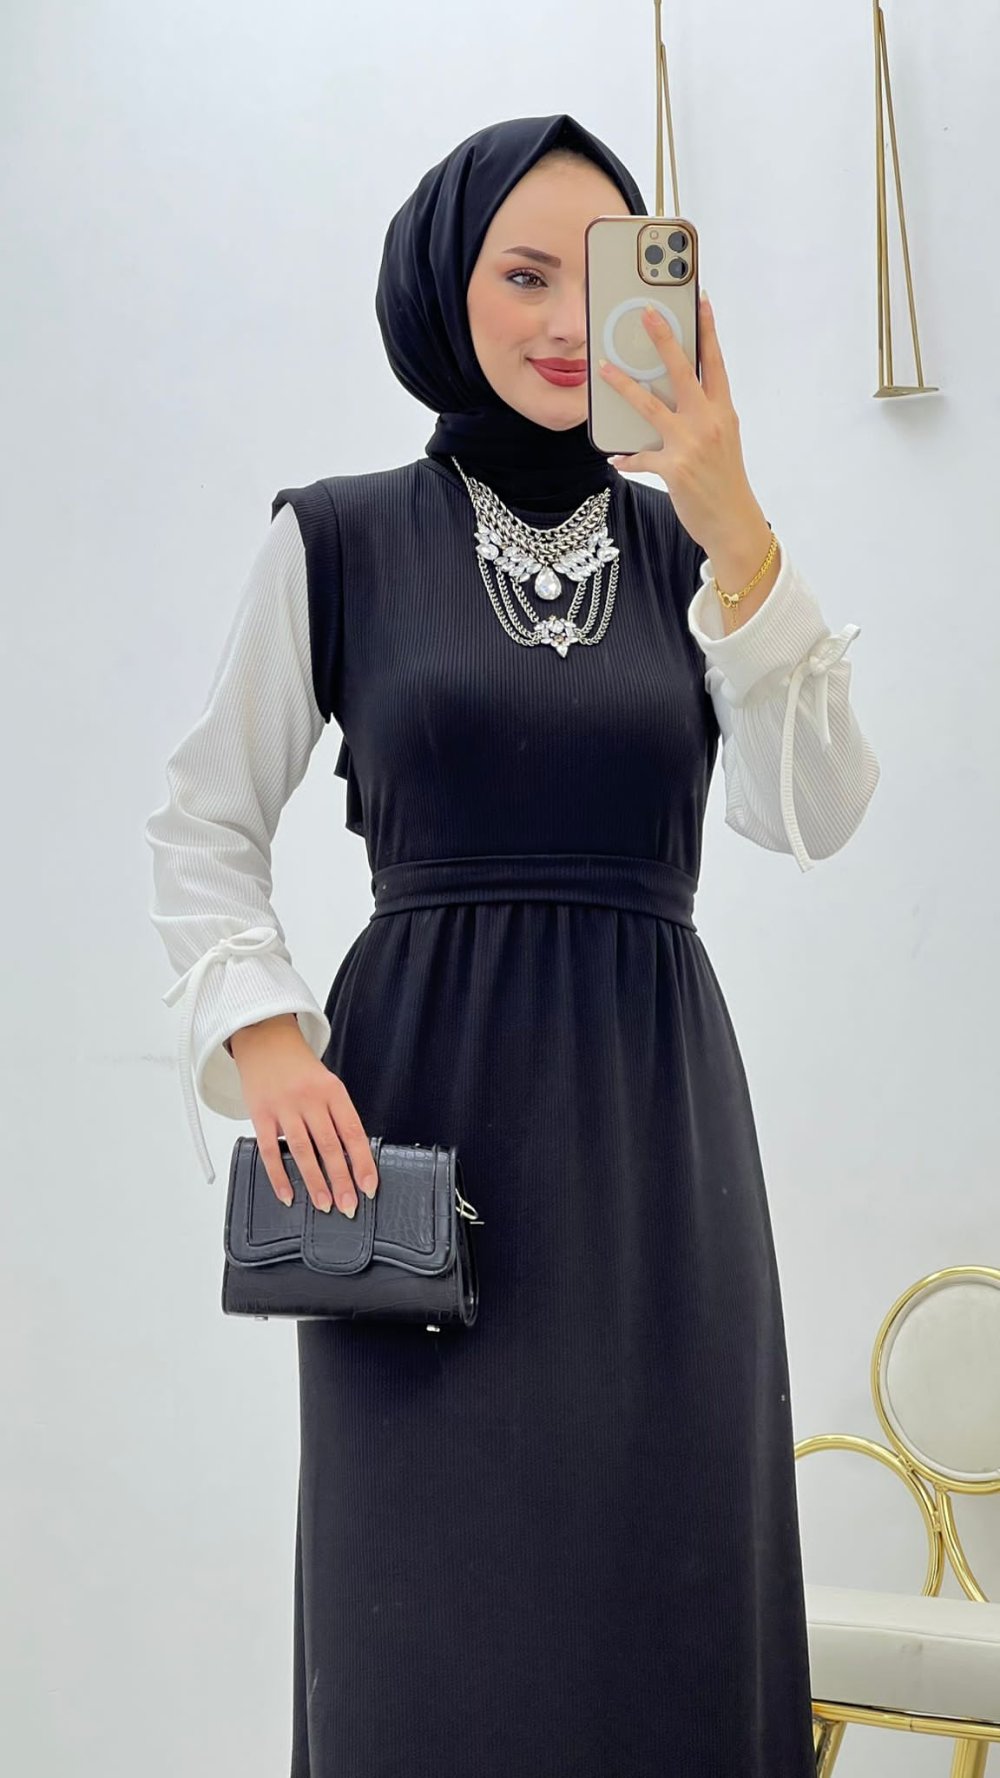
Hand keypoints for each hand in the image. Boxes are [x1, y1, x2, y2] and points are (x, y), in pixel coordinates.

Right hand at [231, 1021, 378, 1215]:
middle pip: (329, 1146)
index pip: (353, 1132)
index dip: (363, 1162)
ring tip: (324, 1205)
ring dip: (315, 1182)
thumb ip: (337, 1116)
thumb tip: (352, 1159)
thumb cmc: (300, 1069)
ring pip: (302, 1151)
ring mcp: (284, 1106)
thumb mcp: (327, 1084)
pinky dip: (279, 1176)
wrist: (266, 1039)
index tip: (369, 1187)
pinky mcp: (260, 1114)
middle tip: (349, 1206)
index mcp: (333, 1091)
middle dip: (341, 1180)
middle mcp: (310, 1099)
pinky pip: (269, 1150)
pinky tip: (288, 1195)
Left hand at [599, 293, 759, 555]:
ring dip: (624, 385)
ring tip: (604, 368)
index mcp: (724, 412)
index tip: (700, 300)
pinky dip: (627, 457)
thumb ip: (704, 415)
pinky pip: (640, 457)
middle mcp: (709, 422)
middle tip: (646, 311)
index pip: (715, 363)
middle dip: (664, 338)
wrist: (733, 523)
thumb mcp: (723, 440)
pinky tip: (615, 457)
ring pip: (651, 405)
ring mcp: (691, 444)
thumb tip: (676, 397)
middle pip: (683, 371)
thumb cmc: (725, 481)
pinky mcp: (674, 469)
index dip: (708, 330)